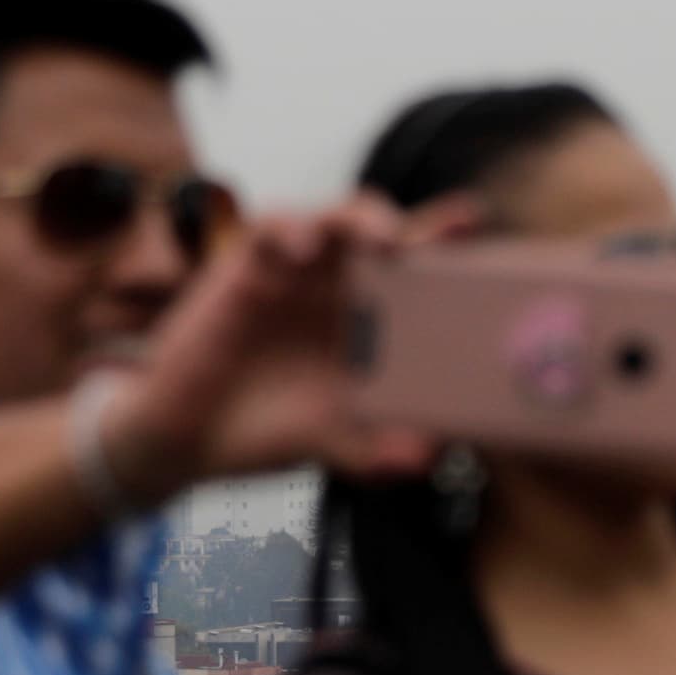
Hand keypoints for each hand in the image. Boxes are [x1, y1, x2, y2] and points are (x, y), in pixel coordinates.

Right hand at [104, 196, 432, 499]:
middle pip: (387, 236)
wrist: (187, 443)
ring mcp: (294, 274)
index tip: (488, 251)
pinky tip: (304, 248)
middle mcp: (339, 288)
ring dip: (363, 219)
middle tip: (452, 233)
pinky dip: (292, 229)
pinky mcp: (246, 268)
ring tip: (384, 240)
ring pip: (336, 218)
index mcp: (371, 320)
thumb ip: (379, 449)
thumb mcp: (334, 443)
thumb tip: (427, 455)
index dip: (454, 261)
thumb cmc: (268, 431)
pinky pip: (272, 228)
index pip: (420, 278)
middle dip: (423, 225)